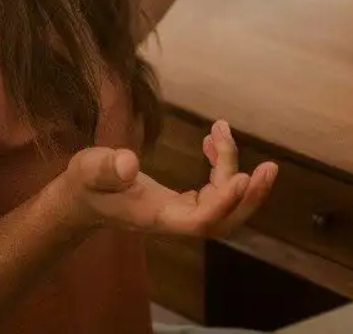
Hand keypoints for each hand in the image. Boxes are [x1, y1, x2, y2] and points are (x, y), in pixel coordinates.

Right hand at [60, 121, 276, 236]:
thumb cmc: (85, 185)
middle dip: (250, 198)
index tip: (241, 176)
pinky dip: (221, 166)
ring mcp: (182, 214)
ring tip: (222, 130)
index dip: (224, 203)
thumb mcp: (87, 171)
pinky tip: (211, 141)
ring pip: (224, 204)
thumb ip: (105, 168)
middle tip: (269, 167)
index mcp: (157, 217)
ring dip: (236, 172)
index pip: (201, 221)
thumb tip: (128, 163)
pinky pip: (215, 192)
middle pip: (225, 221)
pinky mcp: (184, 204)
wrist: (82, 201)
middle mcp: (176, 220)